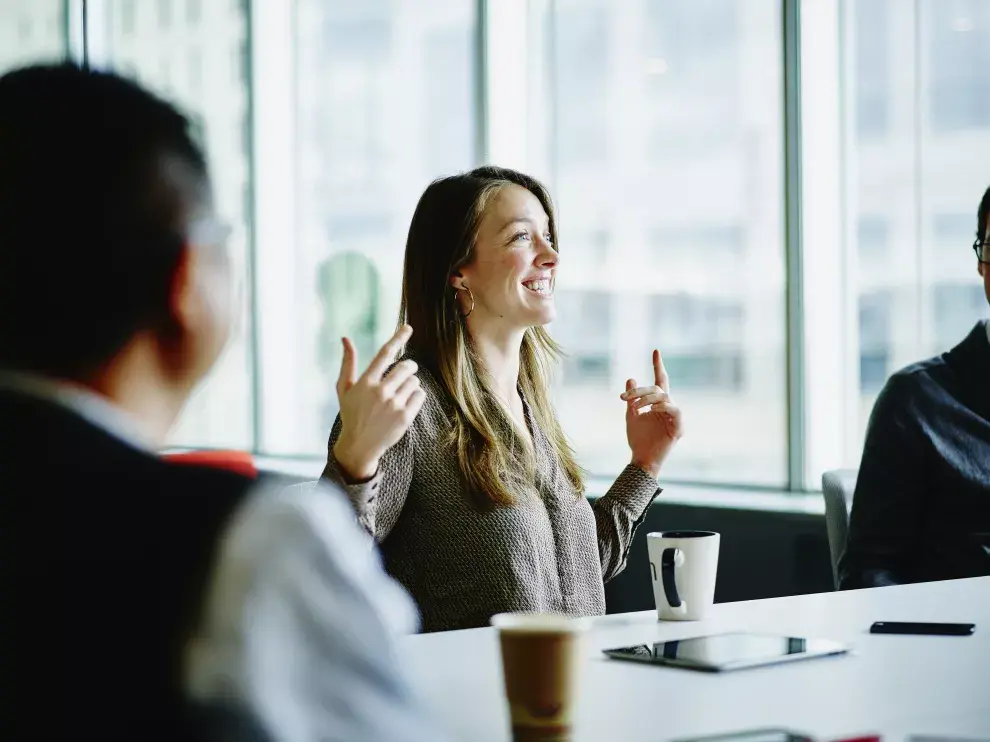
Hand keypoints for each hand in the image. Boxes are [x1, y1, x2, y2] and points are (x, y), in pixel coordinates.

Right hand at [332, 324, 425, 480]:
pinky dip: (417, 395)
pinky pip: (420, 395)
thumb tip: (345, 338)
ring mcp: (393, 405)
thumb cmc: (351, 414)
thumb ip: (347, 363)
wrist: (359, 445)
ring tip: (401, 392)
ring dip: (411, 383)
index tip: (408, 328)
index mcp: (365, 382)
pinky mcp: (405, 417)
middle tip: (407, 370)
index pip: (385, 353)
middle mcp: (380, 392)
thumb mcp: (344, 389)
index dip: (398, 338)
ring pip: (414, 381)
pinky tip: (407, 401)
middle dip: (409, 367)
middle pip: (405, 367)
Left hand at [620, 349, 682, 478]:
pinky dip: (662, 407)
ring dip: (647, 399)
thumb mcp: (631, 415)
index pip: (660, 380)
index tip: (655, 350)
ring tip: (636, 406)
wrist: (641, 458)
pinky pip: (674, 410)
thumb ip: (632, 398)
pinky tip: (651, 410)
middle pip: (658, 388)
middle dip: (641, 390)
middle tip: (625, 396)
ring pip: (664, 397)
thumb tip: (631, 377)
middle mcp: (668, 407)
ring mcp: (674, 417)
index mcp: (658, 403)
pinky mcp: (679, 427)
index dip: (658, 365)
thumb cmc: (638, 438)